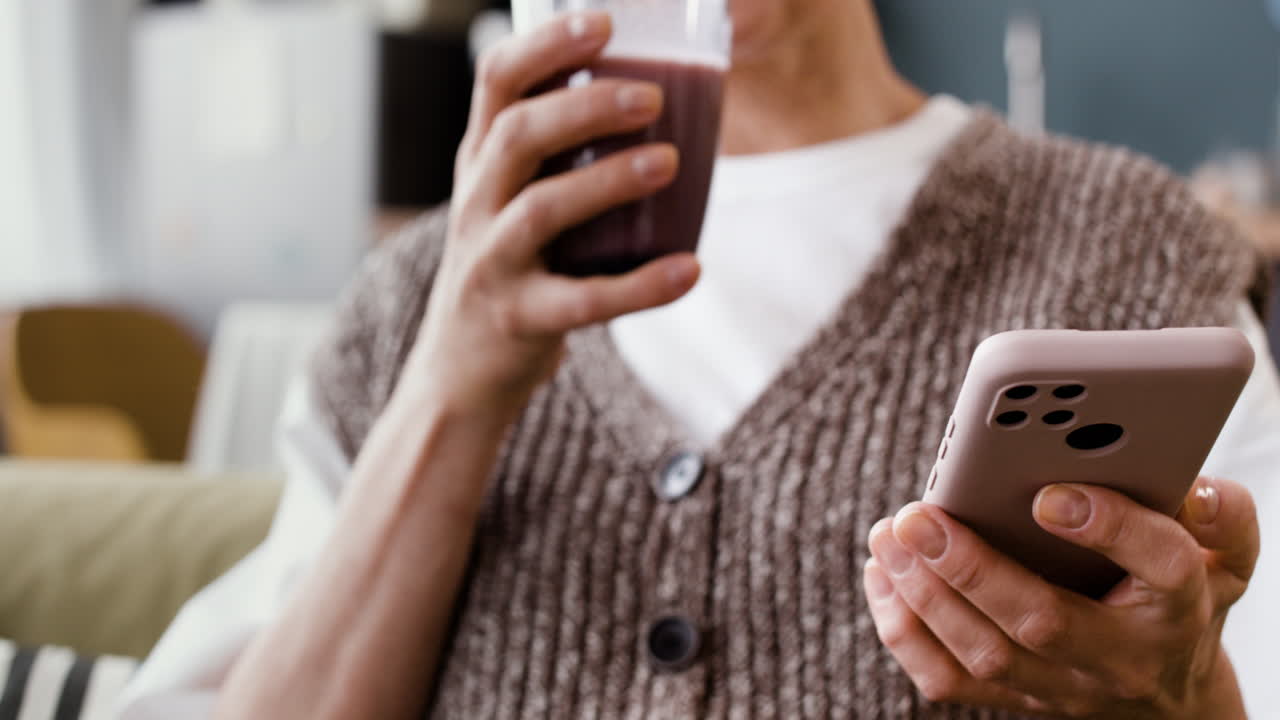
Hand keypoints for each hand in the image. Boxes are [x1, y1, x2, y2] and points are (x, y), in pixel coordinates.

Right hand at [406, 11, 699, 413]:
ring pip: (542, 211)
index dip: (545, 45)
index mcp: (481, 163)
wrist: (459, 370)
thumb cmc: (505, 267)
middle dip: (584, 107)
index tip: (603, 21)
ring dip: (608, 181)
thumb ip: (553, 154)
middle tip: (652, 97)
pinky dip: (641, 286)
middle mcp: (476, 204)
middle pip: (518, 136)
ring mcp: (492, 264)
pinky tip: (690, 268)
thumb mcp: (507, 200)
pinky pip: (583, 302)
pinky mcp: (520, 320)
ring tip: (669, 162)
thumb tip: (649, 91)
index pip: (496, 84)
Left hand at [864, 477, 1258, 718]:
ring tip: (891, 536)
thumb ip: (1222, 515)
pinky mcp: (1017, 700)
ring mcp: (1064, 687)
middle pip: (1043, 620)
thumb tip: (1190, 486)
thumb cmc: (1184, 599)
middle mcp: (1120, 656)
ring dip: (925, 594)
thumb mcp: (1225, 555)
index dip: (1108, 525)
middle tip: (918, 516)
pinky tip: (884, 575)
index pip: (1161, 564)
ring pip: (985, 654)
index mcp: (1179, 604)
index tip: (1049, 494)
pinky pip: (949, 681)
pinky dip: (904, 630)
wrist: (1170, 698)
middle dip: (971, 567)